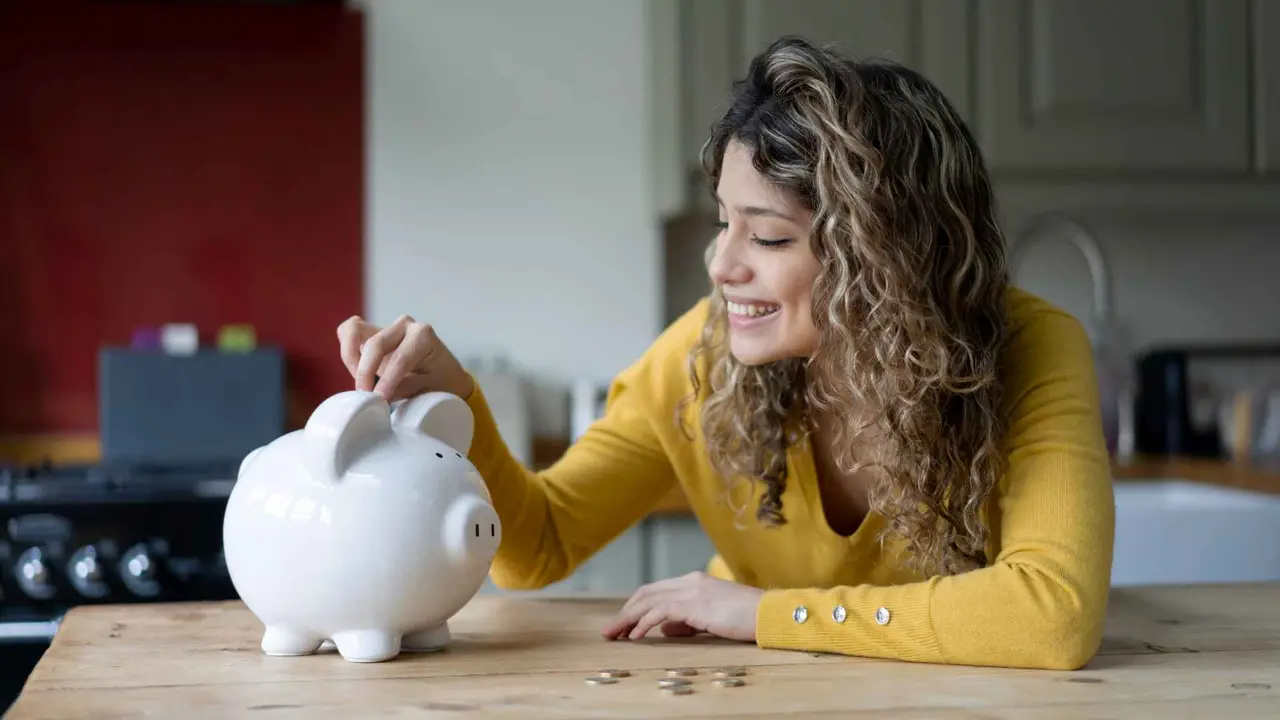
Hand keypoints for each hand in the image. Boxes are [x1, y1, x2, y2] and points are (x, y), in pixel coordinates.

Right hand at [335, 314, 473, 401]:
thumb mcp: (429, 390)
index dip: (387, 380)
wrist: (445, 377)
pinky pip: (348, 332)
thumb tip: (376, 396)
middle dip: (366, 372)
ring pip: (354, 330)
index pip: (399, 358)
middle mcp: (404, 326)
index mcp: (423, 336)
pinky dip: (348, 351)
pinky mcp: (372, 333)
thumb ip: (403, 389)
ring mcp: (386, 326)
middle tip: (366, 397)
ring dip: (351, 358)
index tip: (379, 399)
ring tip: (360, 382)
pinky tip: (357, 372)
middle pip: (374, 344)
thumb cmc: (441, 384)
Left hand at [601, 571, 763, 642]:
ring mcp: (692, 591)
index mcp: (694, 581)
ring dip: (628, 618)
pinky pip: (660, 613)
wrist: (769, 614)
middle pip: (646, 593)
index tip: (623, 622)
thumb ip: (687, 621)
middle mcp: (690, 581)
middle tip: (610, 630)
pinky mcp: (695, 604)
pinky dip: (644, 624)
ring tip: (614, 634)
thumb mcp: (711, 618)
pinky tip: (635, 636)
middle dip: (625, 611)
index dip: (635, 606)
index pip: (655, 589)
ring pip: (648, 601)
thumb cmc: (746, 618)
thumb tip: (664, 630)